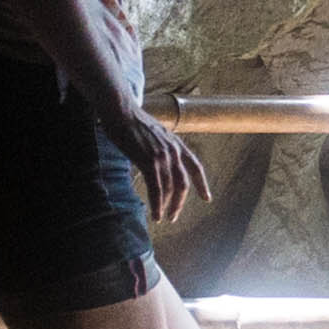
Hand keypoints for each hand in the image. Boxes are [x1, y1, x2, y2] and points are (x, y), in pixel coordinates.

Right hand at [103, 92, 210, 222]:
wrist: (121, 110)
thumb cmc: (132, 122)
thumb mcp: (155, 133)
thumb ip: (162, 146)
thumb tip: (159, 159)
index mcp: (177, 144)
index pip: (196, 166)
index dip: (202, 184)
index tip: (207, 198)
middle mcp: (173, 151)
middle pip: (184, 183)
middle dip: (180, 203)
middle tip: (174, 216)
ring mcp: (162, 156)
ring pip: (171, 189)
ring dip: (167, 207)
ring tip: (163, 217)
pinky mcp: (148, 161)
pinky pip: (157, 189)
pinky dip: (157, 204)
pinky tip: (155, 215)